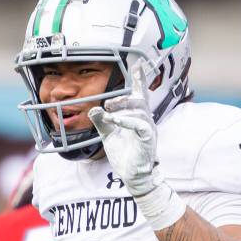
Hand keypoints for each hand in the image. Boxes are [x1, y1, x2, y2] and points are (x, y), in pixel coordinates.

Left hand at [88, 63, 160, 196]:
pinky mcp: (148, 139)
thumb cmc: (124, 154)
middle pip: (138, 100)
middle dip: (122, 98)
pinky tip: (115, 120)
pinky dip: (127, 120)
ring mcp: (148, 129)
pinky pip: (140, 125)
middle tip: (108, 104)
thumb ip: (101, 120)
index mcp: (137, 116)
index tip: (138, 65)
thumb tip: (92, 109)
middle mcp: (146, 120)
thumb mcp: (108, 134)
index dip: (140, 80)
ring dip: (121, 110)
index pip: (140, 94)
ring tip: (109, 115)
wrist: (132, 175)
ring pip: (138, 110)